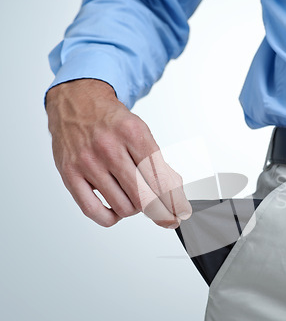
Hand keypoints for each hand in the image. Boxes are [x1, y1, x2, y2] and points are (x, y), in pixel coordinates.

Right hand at [45, 79, 190, 227]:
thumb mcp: (141, 133)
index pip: (160, 178)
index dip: (174, 201)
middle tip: (159, 208)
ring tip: (133, 198)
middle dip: (157, 208)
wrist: (76, 102)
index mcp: (133, 133)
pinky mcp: (69, 174)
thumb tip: (176, 198)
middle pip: (143, 196)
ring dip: (134, 209)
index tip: (180, 213)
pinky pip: (93, 211)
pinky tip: (115, 210)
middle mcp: (109, 147)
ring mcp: (87, 162)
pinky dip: (110, 218)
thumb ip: (158, 164)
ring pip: (122, 207)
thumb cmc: (112, 121)